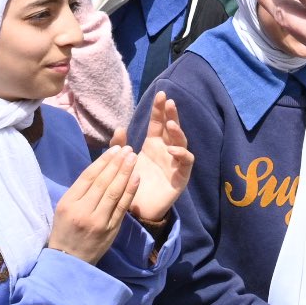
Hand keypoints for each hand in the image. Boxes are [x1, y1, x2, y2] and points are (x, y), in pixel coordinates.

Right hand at [48, 146, 138, 263]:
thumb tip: (100, 169)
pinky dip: (130, 191)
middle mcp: (83, 211)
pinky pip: (122, 207)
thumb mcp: (64, 208)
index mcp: (68, 203)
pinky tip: (136, 177)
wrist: (69, 261)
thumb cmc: (65, 231)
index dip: (103, 161)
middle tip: (128, 148)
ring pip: (114, 192)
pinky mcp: (110, 230)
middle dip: (117, 163)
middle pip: (102, 182)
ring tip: (133, 157)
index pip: (88, 177)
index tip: (114, 148)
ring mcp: (98, 221)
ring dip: (125, 172)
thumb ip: (79, 191)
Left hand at [110, 91, 192, 222]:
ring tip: (170, 125)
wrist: (136, 210)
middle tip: (169, 102)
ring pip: (182, 143)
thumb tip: (120, 127)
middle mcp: (166, 151)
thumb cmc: (131, 183)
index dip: (159, 109)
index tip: (160, 94)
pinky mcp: (181, 177)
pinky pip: (186, 163)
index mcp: (153, 144)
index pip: (159, 122)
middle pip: (172, 129)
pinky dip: (182, 154)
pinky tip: (173, 150)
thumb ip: (119, 145)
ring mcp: (175, 163)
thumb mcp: (122, 161)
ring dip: (178, 133)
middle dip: (172, 115)